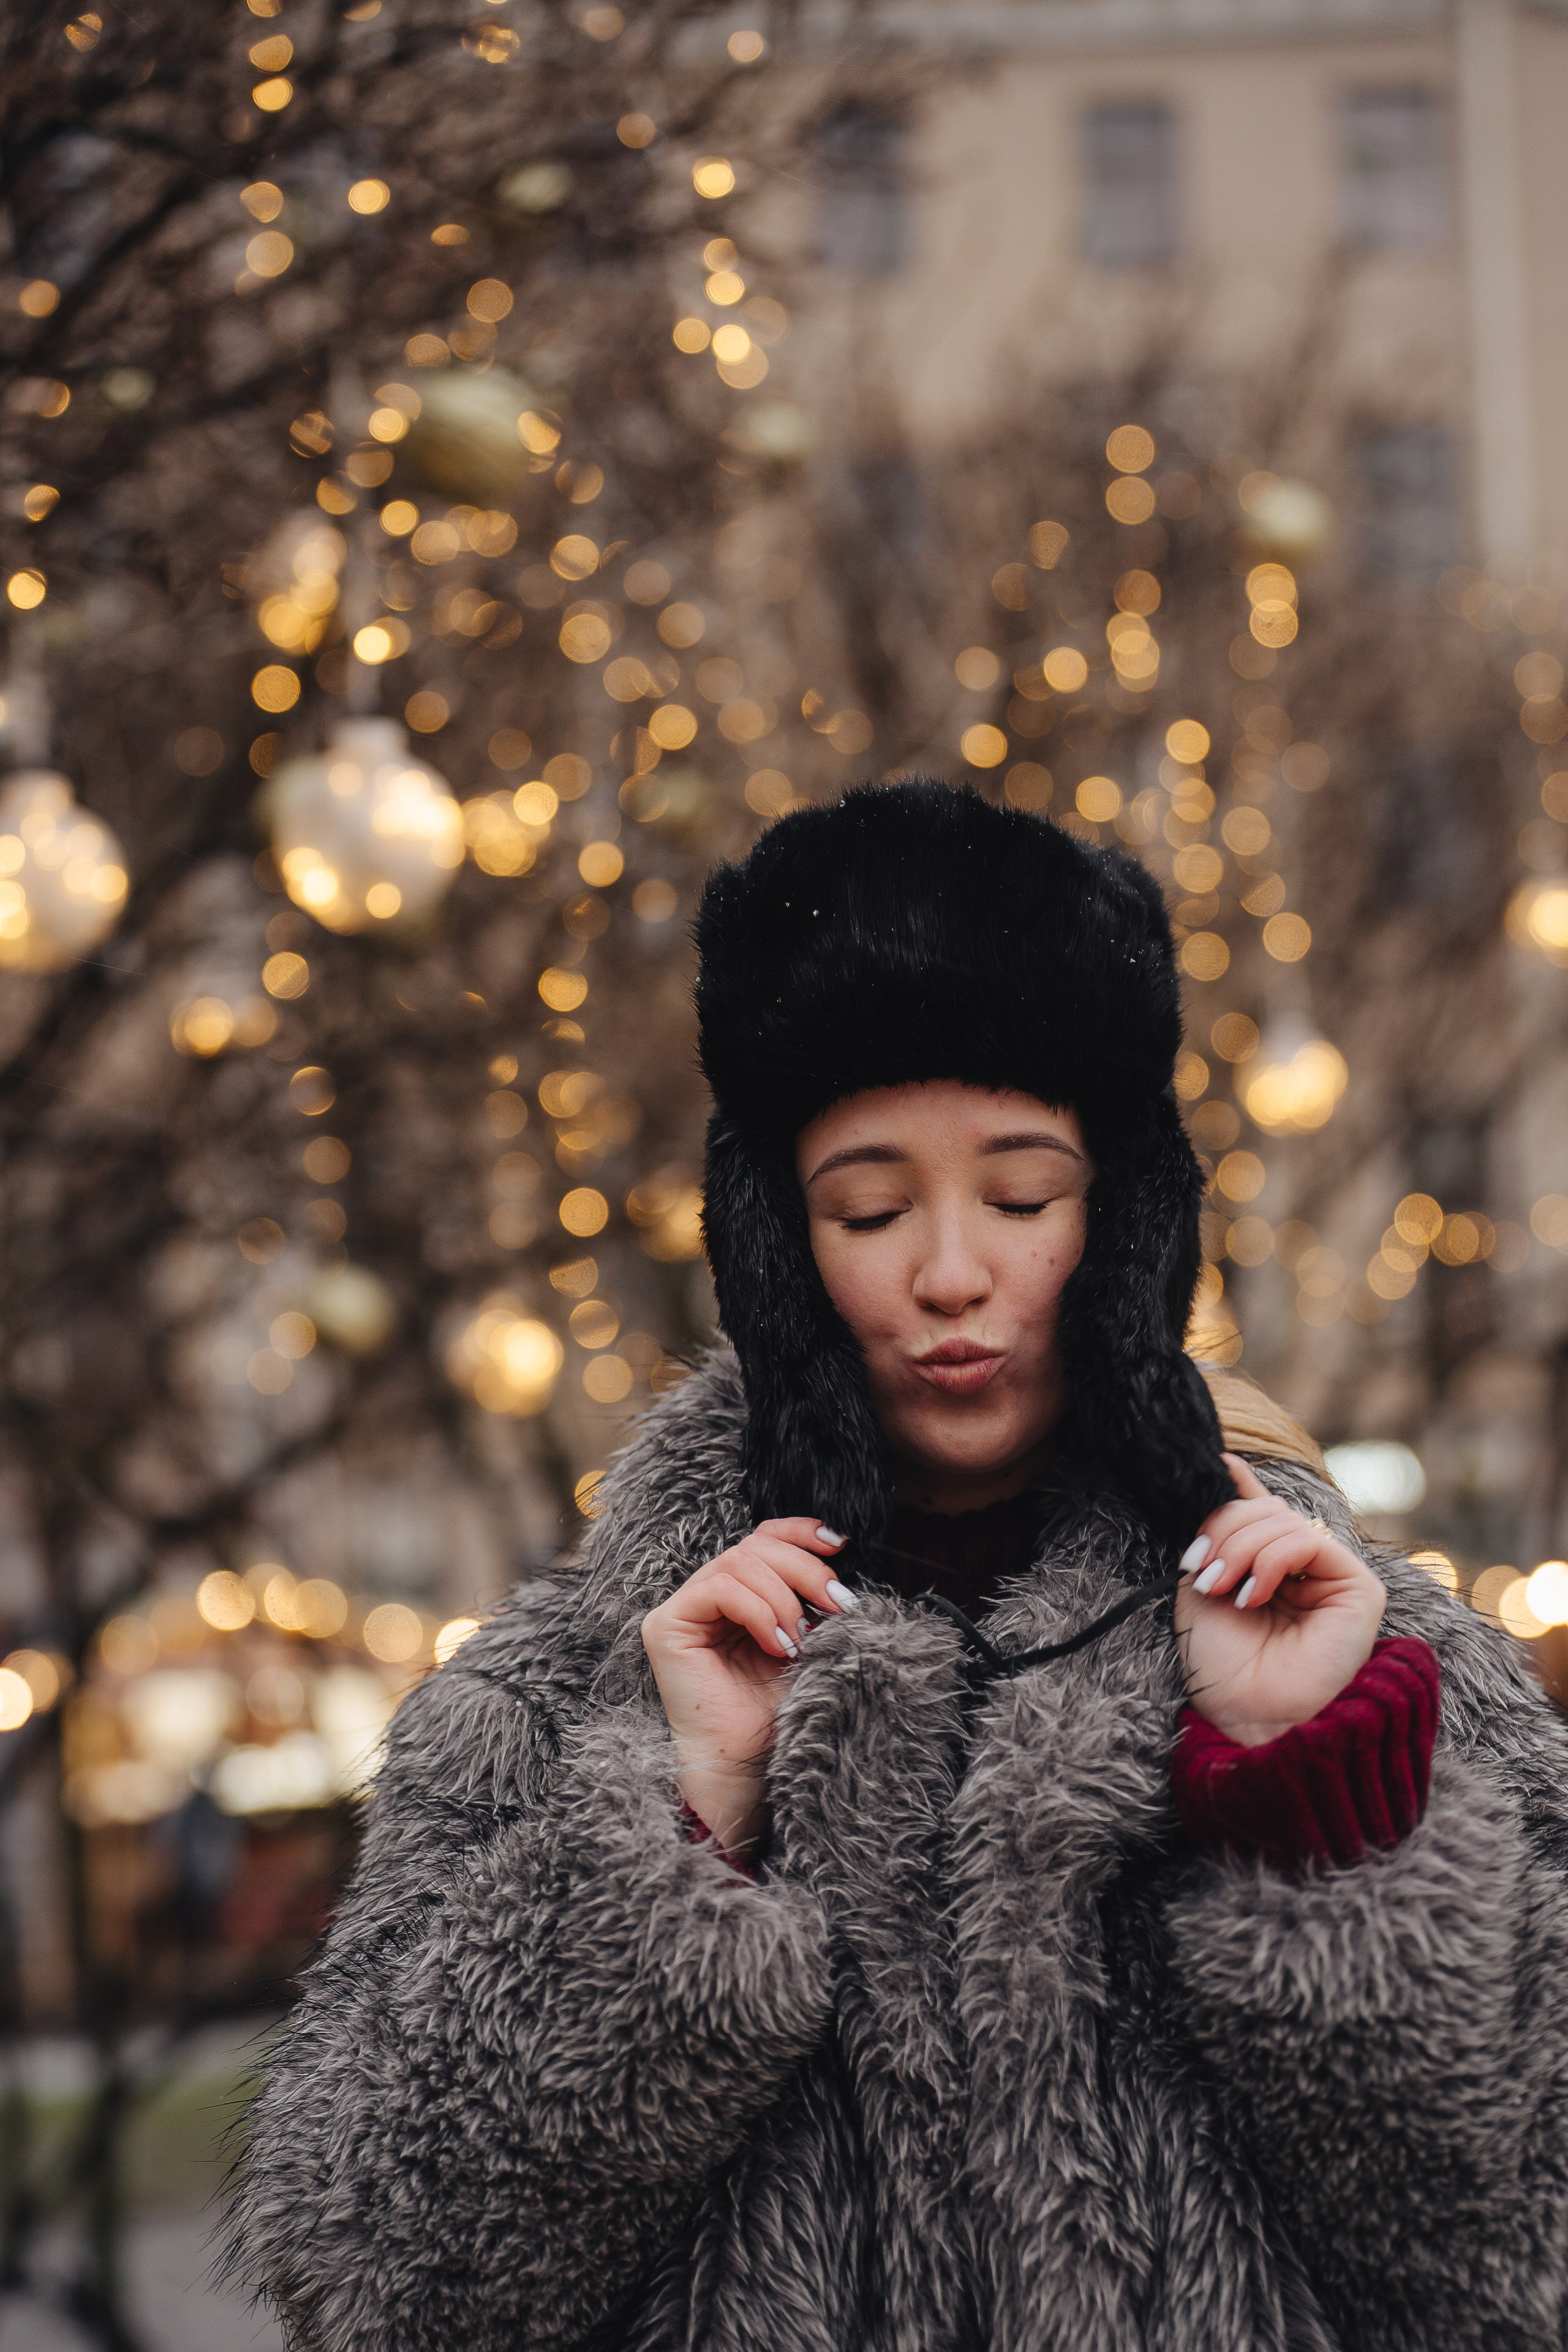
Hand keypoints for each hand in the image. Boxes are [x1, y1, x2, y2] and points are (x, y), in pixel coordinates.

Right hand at [641, 1519, 855, 1857]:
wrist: (746, 1767)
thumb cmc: (774, 1714)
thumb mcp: (805, 1643)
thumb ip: (811, 1601)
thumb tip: (838, 1559)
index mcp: (741, 1597)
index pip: (762, 1540)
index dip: (799, 1532)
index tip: (840, 1544)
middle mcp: (707, 1597)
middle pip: (755, 1546)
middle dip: (804, 1569)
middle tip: (837, 1605)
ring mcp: (684, 1609)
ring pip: (738, 1561)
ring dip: (783, 1597)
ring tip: (800, 1640)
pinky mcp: (666, 1625)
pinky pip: (717, 1587)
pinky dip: (756, 1610)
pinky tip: (775, 1643)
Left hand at [1174, 1454, 1385, 1746]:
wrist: (1250, 1717)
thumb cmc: (1224, 1666)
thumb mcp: (1205, 1587)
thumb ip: (1219, 1537)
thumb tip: (1227, 1472)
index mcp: (1271, 1570)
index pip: (1264, 1511)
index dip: (1242, 1487)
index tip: (1217, 1464)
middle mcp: (1306, 1571)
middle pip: (1267, 1510)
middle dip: (1226, 1530)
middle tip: (1201, 1570)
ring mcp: (1334, 1577)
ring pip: (1284, 1521)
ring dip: (1241, 1547)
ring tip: (1221, 1587)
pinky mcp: (1359, 1588)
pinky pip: (1309, 1541)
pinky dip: (1271, 1559)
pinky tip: (1253, 1594)